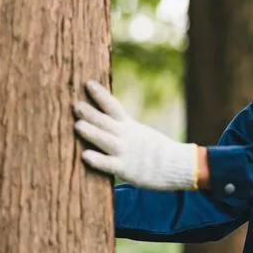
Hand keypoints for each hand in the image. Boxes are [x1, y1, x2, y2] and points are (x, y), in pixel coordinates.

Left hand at [72, 80, 198, 190]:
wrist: (176, 164)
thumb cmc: (156, 150)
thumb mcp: (141, 133)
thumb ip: (124, 127)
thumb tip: (108, 118)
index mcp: (130, 125)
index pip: (113, 106)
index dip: (100, 94)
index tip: (88, 83)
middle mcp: (126, 136)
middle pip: (106, 121)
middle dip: (90, 113)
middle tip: (75, 105)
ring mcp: (125, 151)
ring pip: (105, 140)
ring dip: (91, 132)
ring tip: (77, 125)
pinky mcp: (126, 169)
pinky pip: (109, 164)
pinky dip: (98, 160)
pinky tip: (85, 156)